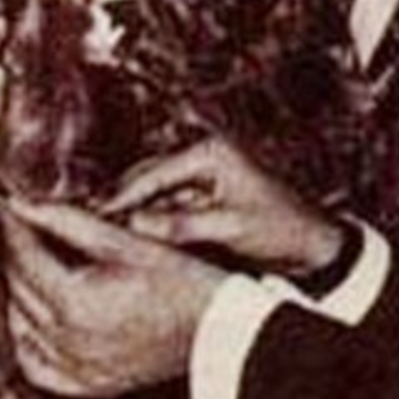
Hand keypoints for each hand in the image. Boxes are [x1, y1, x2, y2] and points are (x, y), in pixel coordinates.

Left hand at [3, 198, 225, 397]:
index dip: (16, 227)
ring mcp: (76, 367)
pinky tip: (39, 322)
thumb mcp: (128, 243)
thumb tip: (29, 205)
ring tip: (37, 268)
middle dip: (19, 254)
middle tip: (29, 231)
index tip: (15, 210)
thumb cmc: (184, 286)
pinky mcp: (87, 384)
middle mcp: (68, 339)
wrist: (217, 332)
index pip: (24, 256)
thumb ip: (72, 221)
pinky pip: (37, 366)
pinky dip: (29, 342)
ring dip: (22, 293)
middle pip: (18, 288)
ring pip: (21, 326)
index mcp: (76, 302)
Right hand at [101, 136, 343, 276]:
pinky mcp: (204, 198)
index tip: (92, 217)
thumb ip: (181, 225)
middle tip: (86, 227)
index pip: (153, 174)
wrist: (313, 246)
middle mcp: (203, 158)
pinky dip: (149, 221)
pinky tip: (130, 240)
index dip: (120, 198)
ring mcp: (203, 177)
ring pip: (153, 193)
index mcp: (211, 153)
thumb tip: (134, 223)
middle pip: (146, 178)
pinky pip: (167, 207)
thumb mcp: (229, 228)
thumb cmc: (280, 229)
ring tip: (99, 235)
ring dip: (132, 213)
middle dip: (120, 202)